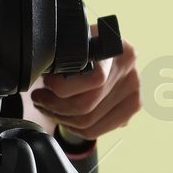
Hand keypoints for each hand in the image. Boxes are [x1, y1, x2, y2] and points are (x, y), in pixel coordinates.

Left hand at [29, 26, 141, 140]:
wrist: (107, 49)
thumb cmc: (85, 45)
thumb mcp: (74, 42)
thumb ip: (66, 57)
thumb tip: (44, 74)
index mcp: (119, 50)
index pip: (93, 79)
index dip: (62, 86)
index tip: (46, 83)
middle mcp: (130, 73)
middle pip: (87, 104)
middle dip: (55, 105)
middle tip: (39, 98)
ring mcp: (133, 93)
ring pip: (88, 122)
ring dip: (60, 117)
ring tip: (46, 107)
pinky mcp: (130, 108)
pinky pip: (95, 130)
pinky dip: (73, 127)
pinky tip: (63, 117)